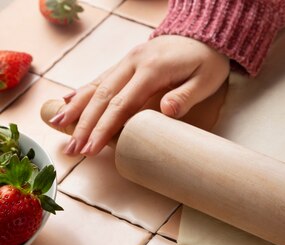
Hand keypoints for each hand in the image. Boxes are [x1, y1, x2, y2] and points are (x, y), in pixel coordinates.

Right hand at [50, 35, 229, 155]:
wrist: (204, 36)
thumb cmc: (207, 63)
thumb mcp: (206, 80)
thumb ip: (186, 96)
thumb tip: (166, 111)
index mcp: (152, 70)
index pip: (122, 103)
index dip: (105, 127)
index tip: (92, 147)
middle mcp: (133, 62)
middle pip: (102, 96)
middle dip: (85, 124)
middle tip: (72, 149)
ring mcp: (127, 60)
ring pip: (97, 85)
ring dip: (77, 108)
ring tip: (59, 127)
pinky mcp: (127, 62)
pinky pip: (101, 78)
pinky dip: (83, 90)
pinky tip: (67, 102)